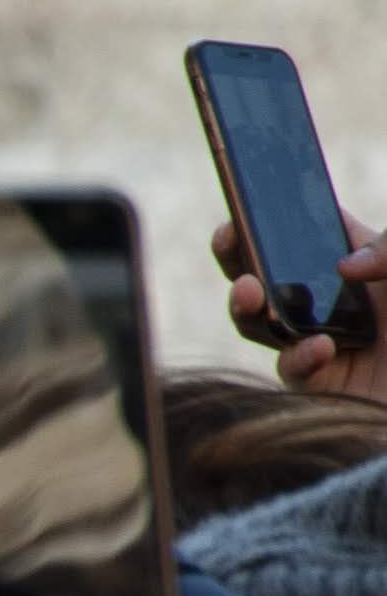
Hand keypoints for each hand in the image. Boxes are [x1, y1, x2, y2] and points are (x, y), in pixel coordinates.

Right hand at [214, 215, 386, 405]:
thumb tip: (346, 267)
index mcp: (365, 263)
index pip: (312, 234)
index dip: (275, 220)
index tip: (247, 208)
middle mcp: (338, 302)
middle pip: (271, 277)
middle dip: (242, 258)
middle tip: (229, 239)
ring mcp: (327, 343)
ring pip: (265, 326)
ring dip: (249, 308)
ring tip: (249, 292)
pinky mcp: (326, 387)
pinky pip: (292, 370)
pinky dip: (298, 357)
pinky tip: (320, 347)